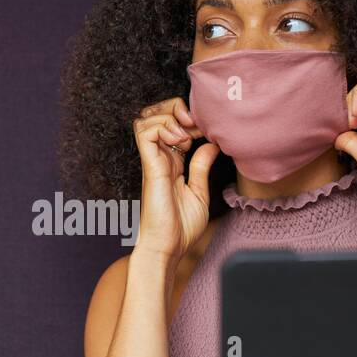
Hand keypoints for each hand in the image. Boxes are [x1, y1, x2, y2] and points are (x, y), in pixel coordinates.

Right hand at [131, 97, 220, 262]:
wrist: (168, 247)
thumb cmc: (180, 228)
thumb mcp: (199, 193)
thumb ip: (201, 167)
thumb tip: (212, 145)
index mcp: (171, 162)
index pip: (170, 125)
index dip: (187, 118)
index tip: (206, 131)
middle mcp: (159, 158)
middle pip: (154, 114)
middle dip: (174, 108)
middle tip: (194, 123)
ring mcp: (152, 161)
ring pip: (146, 118)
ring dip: (168, 117)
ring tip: (186, 133)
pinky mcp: (150, 167)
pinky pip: (144, 133)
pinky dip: (162, 128)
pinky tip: (180, 141)